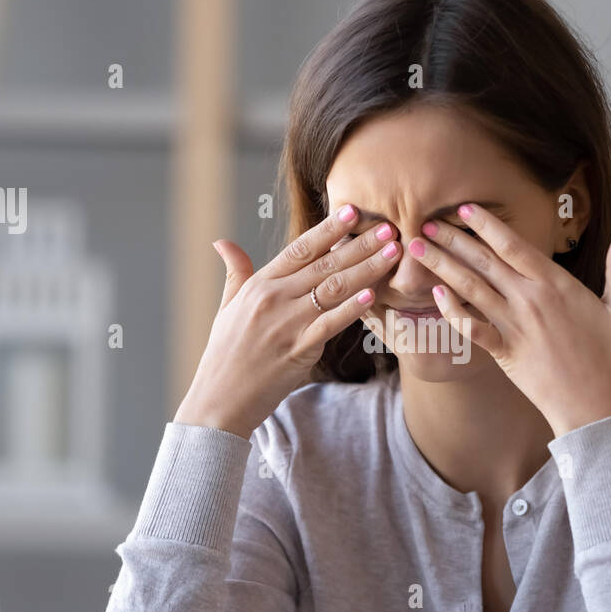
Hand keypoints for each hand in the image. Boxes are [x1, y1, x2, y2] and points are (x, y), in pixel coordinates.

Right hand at [175, 205, 402, 437]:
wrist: (219, 399)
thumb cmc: (224, 354)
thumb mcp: (226, 307)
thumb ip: (235, 272)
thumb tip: (223, 242)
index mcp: (259, 284)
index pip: (300, 249)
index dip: (329, 229)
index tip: (354, 212)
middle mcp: (274, 298)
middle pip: (324, 264)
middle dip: (360, 244)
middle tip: (389, 228)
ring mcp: (286, 324)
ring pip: (333, 289)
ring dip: (367, 269)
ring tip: (392, 253)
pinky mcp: (298, 350)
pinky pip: (330, 324)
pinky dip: (352, 308)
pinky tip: (373, 295)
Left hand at [410, 203, 610, 436]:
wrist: (596, 409)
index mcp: (556, 285)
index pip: (514, 246)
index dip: (487, 224)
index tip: (464, 208)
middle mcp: (529, 301)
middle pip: (484, 261)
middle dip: (453, 238)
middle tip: (426, 219)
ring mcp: (513, 327)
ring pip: (470, 288)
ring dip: (441, 266)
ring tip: (417, 247)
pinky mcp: (504, 352)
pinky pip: (471, 328)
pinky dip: (452, 310)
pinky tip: (435, 294)